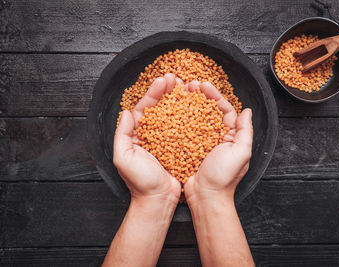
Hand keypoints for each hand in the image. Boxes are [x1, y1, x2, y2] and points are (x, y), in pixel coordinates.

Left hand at [113, 73, 182, 203]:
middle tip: (176, 78)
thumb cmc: (140, 182)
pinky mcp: (180, 147)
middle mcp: (152, 135)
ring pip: (173, 115)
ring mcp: (167, 140)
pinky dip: (190, 117)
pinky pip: (185, 128)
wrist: (158, 200)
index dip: (154, 93)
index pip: (145, 108)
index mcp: (137, 135)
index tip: (163, 80)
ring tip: (187, 87)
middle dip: (167, 91)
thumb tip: (126, 112)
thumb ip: (122, 134)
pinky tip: (197, 107)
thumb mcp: (124, 158)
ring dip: (179, 100)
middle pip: (160, 108)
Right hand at [183, 81, 252, 204]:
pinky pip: (183, 131)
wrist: (206, 197)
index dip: (214, 96)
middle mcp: (216, 137)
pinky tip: (170, 111)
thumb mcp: (241, 153)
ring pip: (195, 118)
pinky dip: (178, 120)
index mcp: (231, 136)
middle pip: (208, 111)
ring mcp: (201, 142)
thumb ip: (245, 131)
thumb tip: (248, 111)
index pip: (224, 109)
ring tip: (178, 93)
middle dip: (199, 96)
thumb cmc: (224, 178)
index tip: (203, 85)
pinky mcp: (187, 148)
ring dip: (187, 105)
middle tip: (189, 85)